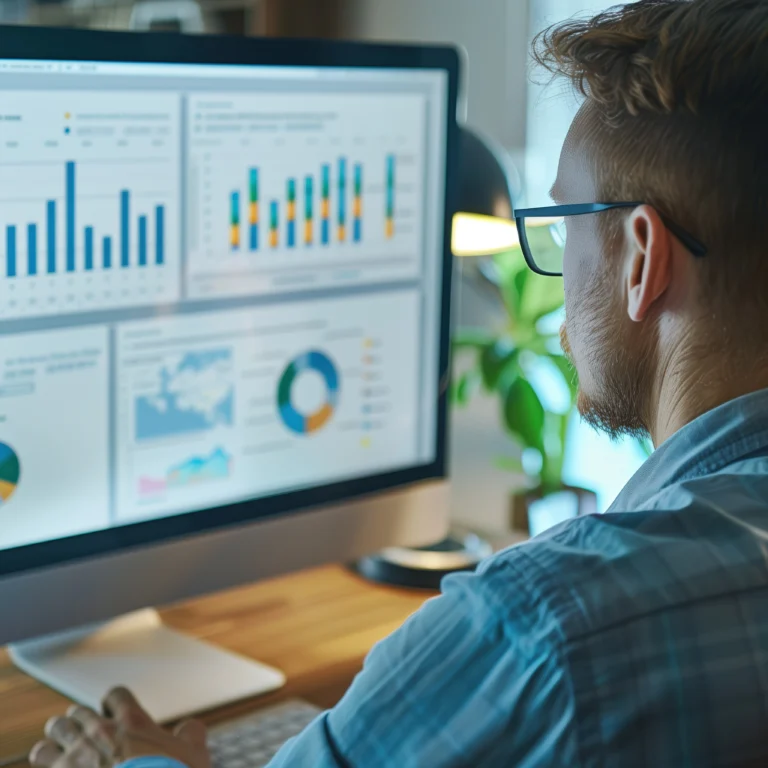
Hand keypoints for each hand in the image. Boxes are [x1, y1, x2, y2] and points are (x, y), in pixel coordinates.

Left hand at [29, 687, 211, 767]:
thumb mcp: (194, 754)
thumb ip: (192, 734)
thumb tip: (191, 728)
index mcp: (132, 721)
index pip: (116, 695)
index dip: (115, 704)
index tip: (117, 715)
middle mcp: (101, 732)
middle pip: (79, 711)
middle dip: (80, 721)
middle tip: (85, 734)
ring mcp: (77, 754)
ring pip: (55, 731)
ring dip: (57, 738)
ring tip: (60, 748)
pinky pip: (41, 758)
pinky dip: (46, 761)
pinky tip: (52, 766)